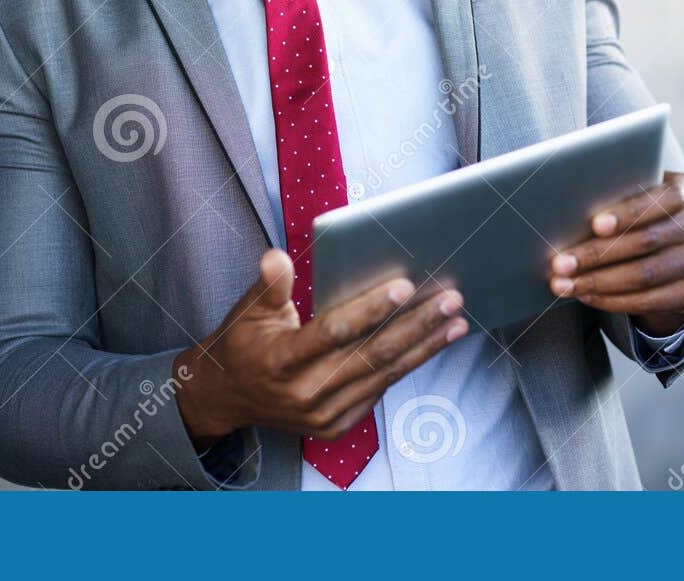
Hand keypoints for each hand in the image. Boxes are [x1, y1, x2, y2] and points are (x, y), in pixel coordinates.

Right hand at [175, 249, 467, 443]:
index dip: (370, 310)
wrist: (227, 397)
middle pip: (372, 356)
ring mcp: (324, 414)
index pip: (334, 332)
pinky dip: (408, 366)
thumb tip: (279, 257)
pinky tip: (432, 343)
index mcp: (281, 361)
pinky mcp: (336, 425)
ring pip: (383, 375)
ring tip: (456, 321)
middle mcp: (305, 393)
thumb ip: (269, 285)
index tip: (404, 286)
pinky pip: (378, 390)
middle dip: (416, 325)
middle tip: (450, 299)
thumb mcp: (247, 309)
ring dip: (424, 347)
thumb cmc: (243, 343)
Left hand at [544, 171, 683, 336]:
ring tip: (565, 285)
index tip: (594, 225)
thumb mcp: (637, 194)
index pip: (659, 200)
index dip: (627, 214)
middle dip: (596, 255)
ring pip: (645, 275)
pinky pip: (652, 300)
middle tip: (560, 264)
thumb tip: (567, 208)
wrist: (679, 243)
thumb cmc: (642, 212)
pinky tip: (587, 296)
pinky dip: (614, 300)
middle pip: (645, 242)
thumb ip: (616, 195)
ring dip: (598, 283)